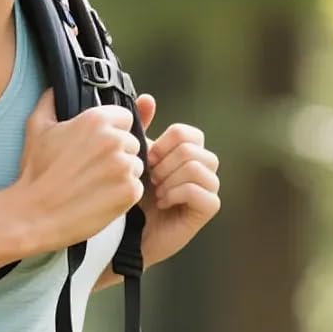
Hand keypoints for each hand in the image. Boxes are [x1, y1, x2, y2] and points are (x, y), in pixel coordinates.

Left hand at [133, 94, 219, 266]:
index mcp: (185, 152)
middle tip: (150, 180)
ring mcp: (207, 188)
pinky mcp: (207, 209)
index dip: (165, 143)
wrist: (124, 233)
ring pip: (198, 166)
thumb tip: (148, 98)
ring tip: (156, 192)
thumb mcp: (132, 158)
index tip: (147, 159)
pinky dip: (176, 193)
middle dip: (164, 163)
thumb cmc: (128, 195)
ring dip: (169, 179)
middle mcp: (202, 168)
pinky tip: (163, 203)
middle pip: (192, 148)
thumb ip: (140, 130)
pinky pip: (201, 190)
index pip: (188, 133)